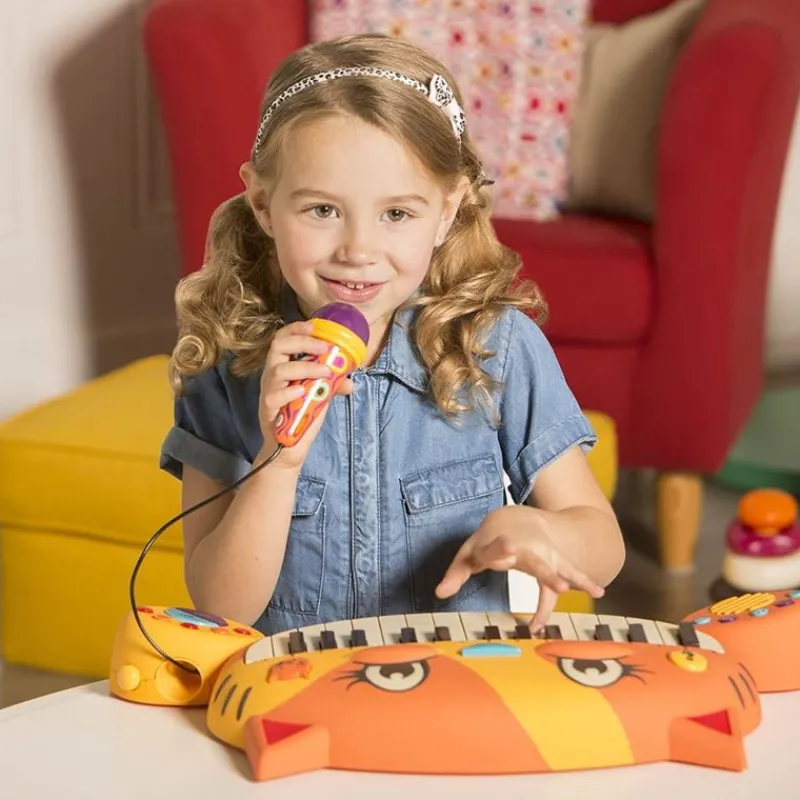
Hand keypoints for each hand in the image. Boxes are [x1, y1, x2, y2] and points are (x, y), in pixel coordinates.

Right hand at [258, 320, 353, 469]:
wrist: (288, 448)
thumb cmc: (301, 415)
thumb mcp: (319, 395)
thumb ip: (332, 384)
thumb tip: (351, 379)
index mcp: (282, 367)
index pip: (283, 339)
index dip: (297, 329)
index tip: (316, 326)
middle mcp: (272, 376)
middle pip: (278, 346)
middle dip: (302, 342)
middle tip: (325, 348)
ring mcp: (269, 392)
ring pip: (278, 370)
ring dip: (305, 367)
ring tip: (325, 372)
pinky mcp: (268, 410)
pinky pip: (274, 397)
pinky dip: (289, 391)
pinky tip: (303, 391)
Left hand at [434, 506, 604, 632]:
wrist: (514, 517)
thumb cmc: (488, 540)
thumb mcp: (469, 553)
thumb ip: (456, 574)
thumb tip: (439, 594)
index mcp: (497, 543)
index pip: (495, 549)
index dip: (499, 552)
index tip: (508, 551)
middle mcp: (524, 548)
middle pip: (533, 560)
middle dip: (542, 570)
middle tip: (553, 581)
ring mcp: (542, 554)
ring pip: (555, 565)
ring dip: (561, 576)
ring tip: (569, 588)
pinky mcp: (554, 561)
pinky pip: (570, 572)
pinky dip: (583, 580)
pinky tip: (598, 591)